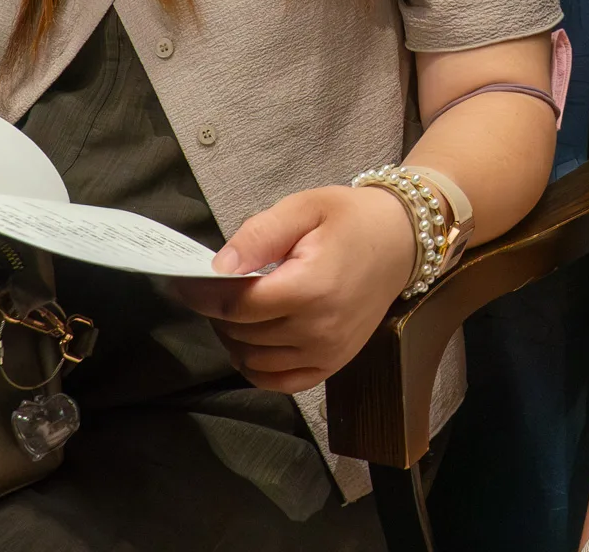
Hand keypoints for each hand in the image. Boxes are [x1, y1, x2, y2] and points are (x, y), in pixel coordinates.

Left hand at [169, 185, 416, 393]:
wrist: (403, 241)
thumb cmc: (351, 219)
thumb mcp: (304, 207)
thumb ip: (259, 235)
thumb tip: (218, 267)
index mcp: (311, 288)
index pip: (238, 306)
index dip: (202, 295)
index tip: (185, 280)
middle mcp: (319, 329)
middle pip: (241, 333)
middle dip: (218, 311)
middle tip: (215, 287)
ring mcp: (328, 353)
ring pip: (253, 361)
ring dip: (234, 337)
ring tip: (237, 308)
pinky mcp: (333, 365)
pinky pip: (279, 381)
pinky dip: (256, 367)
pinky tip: (252, 340)